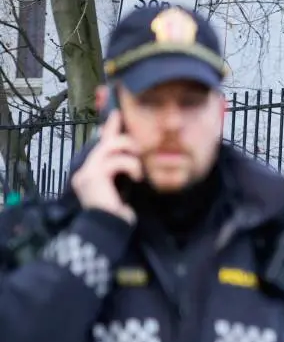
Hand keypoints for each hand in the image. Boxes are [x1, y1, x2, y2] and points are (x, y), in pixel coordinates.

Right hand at [70, 110, 140, 224]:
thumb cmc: (118, 212)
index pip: (100, 144)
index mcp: (91, 171)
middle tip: (139, 145)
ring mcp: (87, 172)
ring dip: (129, 151)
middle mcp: (85, 169)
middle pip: (105, 141)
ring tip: (140, 166)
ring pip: (110, 146)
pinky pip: (116, 161)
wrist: (108, 229)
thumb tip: (135, 158)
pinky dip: (131, 166)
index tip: (117, 113)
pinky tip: (138, 178)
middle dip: (123, 136)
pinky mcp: (94, 176)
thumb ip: (123, 172)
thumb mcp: (123, 187)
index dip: (109, 128)